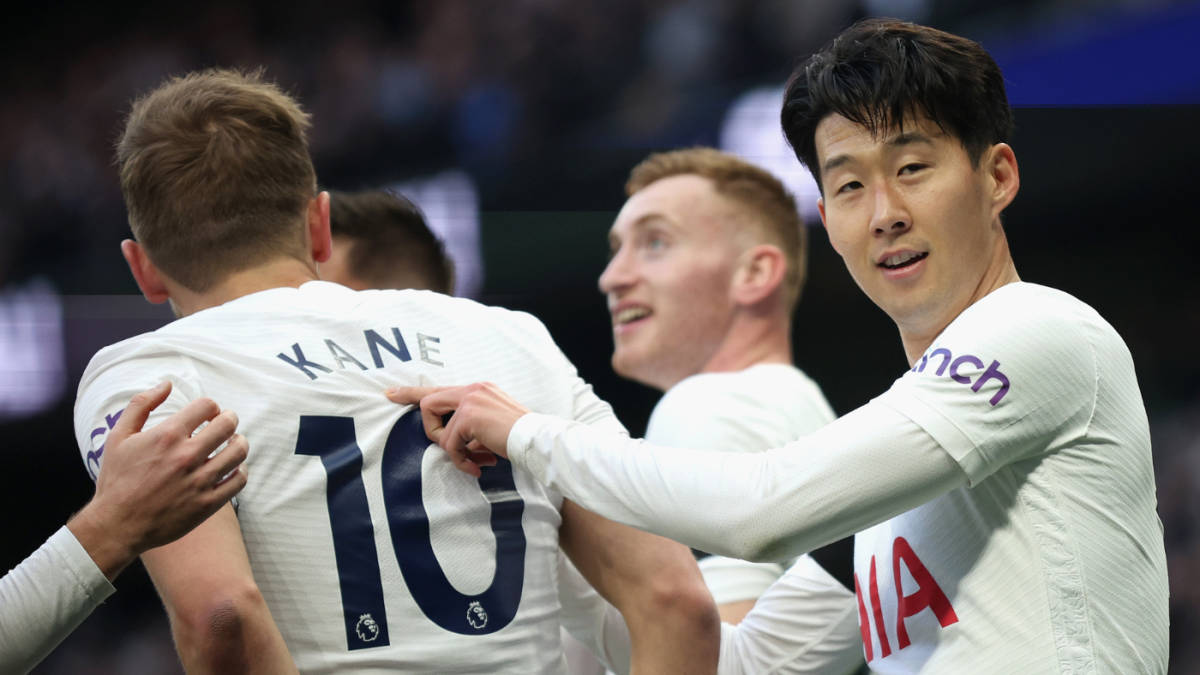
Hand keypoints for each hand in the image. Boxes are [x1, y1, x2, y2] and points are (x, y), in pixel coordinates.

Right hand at [69, 381, 248, 578]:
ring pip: (239, 451)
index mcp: (167, 436)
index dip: (210, 407)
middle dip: (229, 419)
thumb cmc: (117, 479)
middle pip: (228, 425)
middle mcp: (186, 456)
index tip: (207, 414)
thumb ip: (141, 405)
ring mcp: (199, 481)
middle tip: (225, 424)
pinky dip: (240, 471)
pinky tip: (230, 469)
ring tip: (231, 444)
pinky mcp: (208, 504)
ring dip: (238, 443)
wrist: (117, 525)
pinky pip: (239, 480)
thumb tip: (166, 383)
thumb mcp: (119, 437)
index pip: (208, 406)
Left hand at [385, 382, 528, 476]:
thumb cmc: (519, 438)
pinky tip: (480, 465)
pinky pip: (450, 444)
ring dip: (454, 450)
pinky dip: (462, 459)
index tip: (390, 393)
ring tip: (474, 461)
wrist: (537, 439)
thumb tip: (452, 445)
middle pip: (428, 403)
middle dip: (431, 430)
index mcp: (478, 389)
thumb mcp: (491, 427)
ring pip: (440, 430)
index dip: (411, 392)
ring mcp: (469, 400)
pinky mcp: (468, 416)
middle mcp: (472, 389)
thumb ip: (470, 427)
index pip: (439, 389)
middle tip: (447, 447)